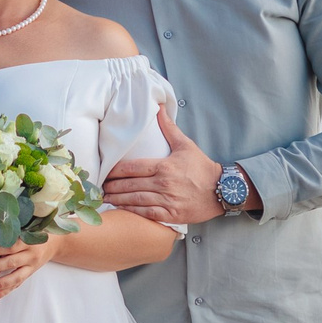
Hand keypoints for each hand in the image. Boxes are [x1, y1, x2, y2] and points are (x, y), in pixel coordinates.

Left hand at [0, 237, 59, 299]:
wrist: (54, 244)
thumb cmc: (34, 233)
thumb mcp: (24, 230)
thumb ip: (9, 234)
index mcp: (28, 241)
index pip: (10, 246)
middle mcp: (31, 255)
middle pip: (11, 262)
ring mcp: (31, 267)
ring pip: (15, 277)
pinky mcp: (29, 275)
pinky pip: (17, 285)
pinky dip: (4, 292)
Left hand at [103, 111, 243, 223]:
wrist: (222, 190)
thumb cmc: (201, 167)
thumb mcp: (185, 145)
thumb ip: (169, 128)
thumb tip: (159, 108)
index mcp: (164, 166)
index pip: (132, 168)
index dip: (115, 171)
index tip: (104, 172)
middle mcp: (164, 183)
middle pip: (130, 185)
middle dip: (112, 186)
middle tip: (99, 187)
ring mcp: (167, 200)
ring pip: (135, 200)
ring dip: (118, 200)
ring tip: (105, 198)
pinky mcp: (171, 215)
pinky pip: (146, 214)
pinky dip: (132, 213)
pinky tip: (121, 211)